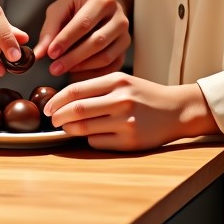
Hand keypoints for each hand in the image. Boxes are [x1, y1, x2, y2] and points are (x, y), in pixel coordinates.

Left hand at [35, 0, 130, 79]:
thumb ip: (50, 28)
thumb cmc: (81, 2)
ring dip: (82, 67)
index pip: (83, 23)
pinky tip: (77, 74)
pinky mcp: (125, 49)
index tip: (50, 53)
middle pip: (96, 42)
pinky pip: (111, 66)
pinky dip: (93, 73)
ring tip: (63, 70)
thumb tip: (40, 53)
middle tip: (54, 68)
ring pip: (105, 57)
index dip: (66, 40)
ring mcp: (125, 34)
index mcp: (103, 1)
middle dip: (73, 58)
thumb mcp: (63, 6)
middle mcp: (119, 17)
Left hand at [44, 73, 218, 150]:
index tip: (48, 107)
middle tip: (52, 119)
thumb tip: (64, 100)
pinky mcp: (130, 141)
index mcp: (117, 81)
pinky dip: (89, 139)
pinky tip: (92, 134)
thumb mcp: (123, 82)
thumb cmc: (145, 95)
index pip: (76, 90)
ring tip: (67, 127)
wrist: (176, 110)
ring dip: (70, 129)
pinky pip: (98, 142)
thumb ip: (97, 88)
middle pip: (77, 110)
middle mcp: (121, 100)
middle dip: (59, 116)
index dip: (57, 100)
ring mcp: (126, 121)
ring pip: (84, 128)